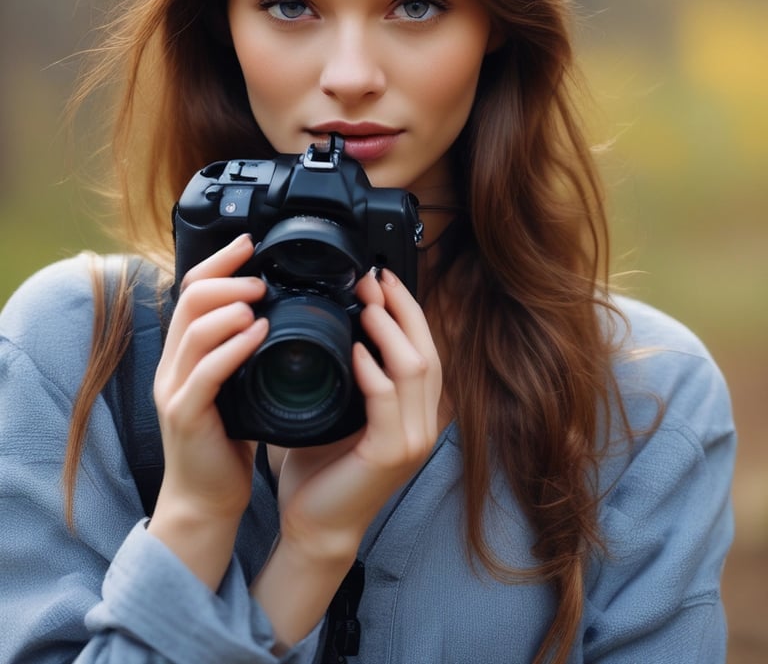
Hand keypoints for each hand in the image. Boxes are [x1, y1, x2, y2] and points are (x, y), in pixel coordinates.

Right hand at [147, 234, 265, 587]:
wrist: (206, 499)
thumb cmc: (228, 440)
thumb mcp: (237, 384)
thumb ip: (244, 349)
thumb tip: (277, 311)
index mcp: (186, 352)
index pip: (192, 289)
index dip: (219, 261)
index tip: (249, 243)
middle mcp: (174, 363)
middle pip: (190, 298)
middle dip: (228, 278)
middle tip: (261, 278)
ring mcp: (175, 388)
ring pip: (194, 328)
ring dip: (231, 307)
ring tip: (260, 300)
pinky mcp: (185, 414)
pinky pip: (206, 372)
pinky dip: (233, 346)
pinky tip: (258, 335)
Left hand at [251, 267, 441, 647]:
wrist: (314, 525)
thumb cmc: (323, 469)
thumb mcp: (339, 411)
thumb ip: (348, 373)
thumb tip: (334, 323)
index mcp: (413, 410)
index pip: (424, 347)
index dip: (407, 308)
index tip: (382, 277)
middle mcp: (422, 422)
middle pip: (427, 349)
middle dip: (401, 308)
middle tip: (372, 280)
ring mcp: (412, 439)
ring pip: (416, 367)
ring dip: (390, 330)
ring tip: (365, 304)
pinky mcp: (390, 453)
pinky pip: (387, 399)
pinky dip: (373, 369)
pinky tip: (355, 350)